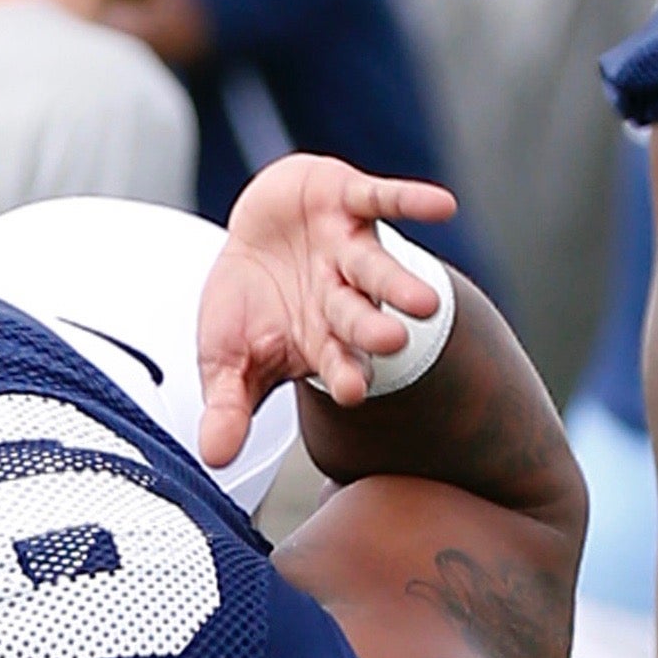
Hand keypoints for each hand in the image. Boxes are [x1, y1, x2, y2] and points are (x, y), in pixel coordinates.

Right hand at [195, 153, 458, 467]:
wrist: (255, 234)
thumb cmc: (246, 306)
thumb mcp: (224, 358)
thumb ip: (227, 405)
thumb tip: (213, 460)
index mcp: (320, 339)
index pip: (336, 362)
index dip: (344, 374)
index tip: (351, 392)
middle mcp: (341, 296)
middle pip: (359, 316)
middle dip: (373, 329)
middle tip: (394, 342)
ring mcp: (347, 249)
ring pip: (374, 266)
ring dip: (397, 282)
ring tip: (424, 302)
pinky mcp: (346, 200)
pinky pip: (381, 197)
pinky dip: (409, 199)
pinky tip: (444, 206)